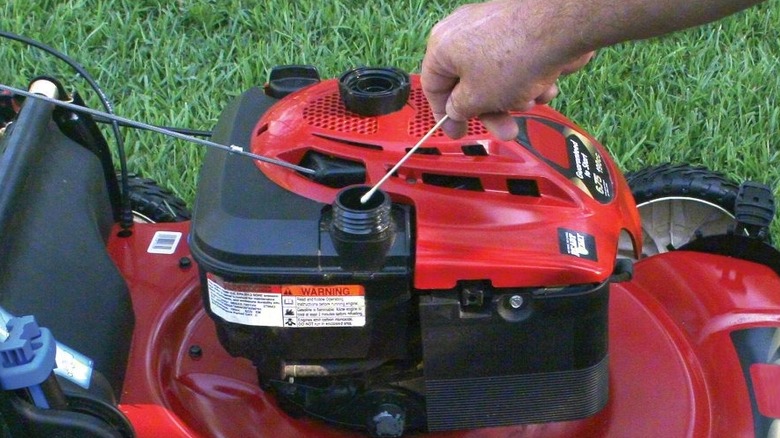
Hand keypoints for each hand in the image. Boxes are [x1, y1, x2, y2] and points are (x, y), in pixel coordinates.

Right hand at [421, 0, 592, 139]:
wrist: (559, 28)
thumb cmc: (512, 59)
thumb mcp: (476, 99)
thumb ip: (459, 110)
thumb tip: (456, 110)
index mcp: (443, 46)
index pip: (434, 86)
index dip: (444, 115)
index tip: (457, 131)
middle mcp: (464, 33)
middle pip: (471, 85)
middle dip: (492, 112)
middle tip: (506, 131)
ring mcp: (494, 29)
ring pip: (497, 78)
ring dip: (515, 98)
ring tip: (531, 100)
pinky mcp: (521, 30)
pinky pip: (517, 64)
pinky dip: (529, 80)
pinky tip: (545, 86)